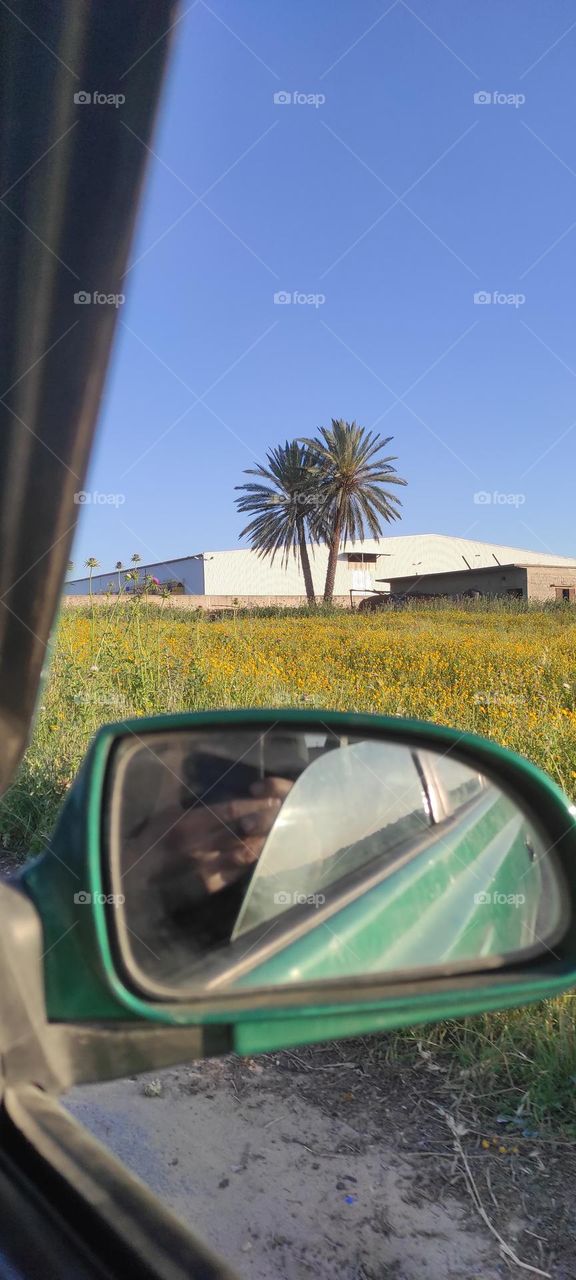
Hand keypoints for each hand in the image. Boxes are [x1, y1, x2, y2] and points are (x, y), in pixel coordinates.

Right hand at [127, 776, 293, 897]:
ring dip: (264, 843)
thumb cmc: (150, 837)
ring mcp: (206, 867)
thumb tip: (223, 795)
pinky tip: (264, 855)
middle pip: (243, 831)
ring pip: (244, 853)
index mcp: (191, 823)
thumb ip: (195, 805)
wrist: (133, 872)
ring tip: (282, 834)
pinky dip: (252, 863)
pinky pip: (236, 873)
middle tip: (286, 814)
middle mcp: (201, 845)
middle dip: (266, 822)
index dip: (254, 805)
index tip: (272, 798)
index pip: (231, 811)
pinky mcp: (208, 885)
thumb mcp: (168, 812)